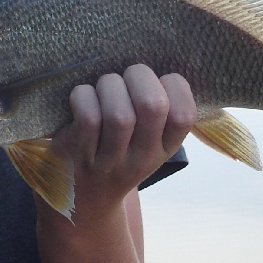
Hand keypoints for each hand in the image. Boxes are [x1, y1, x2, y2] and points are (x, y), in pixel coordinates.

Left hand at [49, 64, 195, 226]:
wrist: (82, 203)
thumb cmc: (117, 156)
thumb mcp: (148, 142)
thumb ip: (159, 112)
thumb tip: (161, 59)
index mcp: (164, 148)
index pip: (184, 114)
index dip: (173, 85)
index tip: (158, 80)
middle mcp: (141, 158)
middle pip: (153, 106)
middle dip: (139, 76)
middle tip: (127, 76)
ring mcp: (109, 160)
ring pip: (119, 113)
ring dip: (109, 85)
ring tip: (104, 86)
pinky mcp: (78, 155)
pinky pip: (87, 117)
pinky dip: (84, 96)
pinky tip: (82, 97)